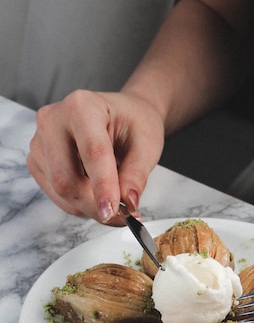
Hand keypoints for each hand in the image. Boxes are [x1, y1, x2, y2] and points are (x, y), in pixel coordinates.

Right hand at [27, 89, 164, 223]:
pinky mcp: (37, 161)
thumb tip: (128, 202)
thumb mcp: (147, 144)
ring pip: (60, 191)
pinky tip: (97, 194)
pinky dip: (79, 204)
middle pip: (66, 179)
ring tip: (116, 203)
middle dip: (95, 205)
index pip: (91, 153)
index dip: (102, 187)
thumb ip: (137, 174)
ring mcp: (40, 141)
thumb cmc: (134, 124)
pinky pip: (56, 195)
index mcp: (82, 106)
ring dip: (89, 207)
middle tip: (124, 217)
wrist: (121, 116)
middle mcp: (53, 120)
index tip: (113, 213)